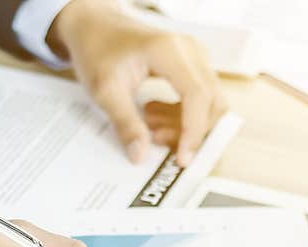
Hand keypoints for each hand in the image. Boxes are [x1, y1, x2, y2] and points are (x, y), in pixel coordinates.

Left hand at [48, 0, 227, 165]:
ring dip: (186, 126)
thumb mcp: (104, 90)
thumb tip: (140, 155)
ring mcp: (195, 57)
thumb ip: (125, 123)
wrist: (96, 27)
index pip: (197, 95)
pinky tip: (156, 120)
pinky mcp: (193, 66)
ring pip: (210, 103)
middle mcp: (190, 50)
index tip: (182, 159)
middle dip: (191, 132)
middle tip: (158, 141)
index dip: (194, 131)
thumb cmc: (98, 50)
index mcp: (169, 50)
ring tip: (151, 129)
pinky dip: (184, 117)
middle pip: (212, 101)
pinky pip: (201, 99)